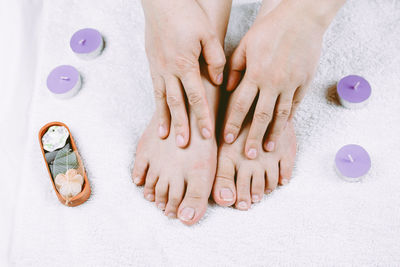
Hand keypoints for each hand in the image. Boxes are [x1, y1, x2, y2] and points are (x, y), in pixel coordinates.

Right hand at [142, 0, 225, 146]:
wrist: (162, 0)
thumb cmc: (187, 13)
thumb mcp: (209, 34)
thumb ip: (215, 60)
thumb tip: (217, 81)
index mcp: (185, 63)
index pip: (196, 97)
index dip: (203, 117)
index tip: (208, 134)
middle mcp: (169, 70)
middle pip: (177, 104)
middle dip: (182, 125)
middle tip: (184, 145)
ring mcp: (158, 68)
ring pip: (162, 100)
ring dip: (166, 120)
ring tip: (166, 138)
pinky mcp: (152, 64)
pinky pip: (154, 90)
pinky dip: (157, 106)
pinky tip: (158, 116)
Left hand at [224, 0, 343, 158]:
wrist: (301, 18)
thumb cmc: (270, 30)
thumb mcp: (246, 45)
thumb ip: (235, 68)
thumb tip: (228, 89)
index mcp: (255, 74)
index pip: (240, 105)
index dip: (233, 124)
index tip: (227, 139)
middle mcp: (272, 82)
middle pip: (260, 116)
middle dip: (253, 137)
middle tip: (248, 154)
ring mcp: (290, 84)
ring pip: (280, 115)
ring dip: (273, 134)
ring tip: (268, 149)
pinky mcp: (305, 82)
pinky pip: (295, 105)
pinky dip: (289, 119)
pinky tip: (284, 130)